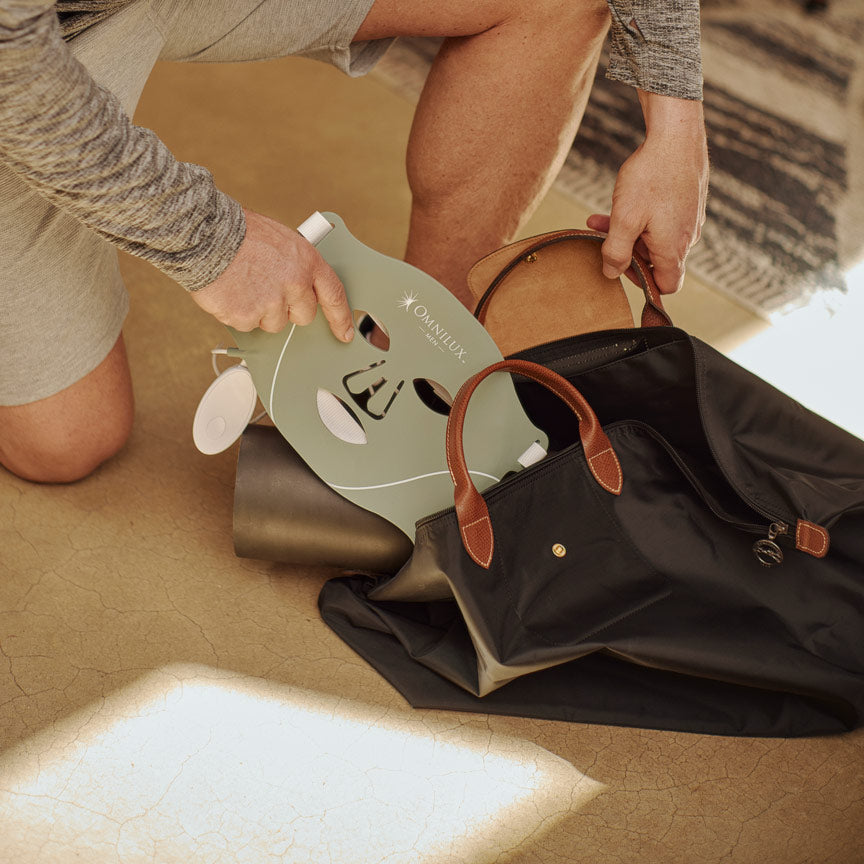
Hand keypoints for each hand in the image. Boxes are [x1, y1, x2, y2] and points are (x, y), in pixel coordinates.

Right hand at [191, 208, 354, 340]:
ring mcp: (271, 303)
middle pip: (303, 316)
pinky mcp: (248, 316)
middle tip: (267, 290)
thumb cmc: (239, 233)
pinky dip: (238, 313)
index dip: (341, 317)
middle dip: (289, 309)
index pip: (334, 295)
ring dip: (261, 312)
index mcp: (307, 262)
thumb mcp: (281, 241)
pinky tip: (231, 292)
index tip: (344, 333)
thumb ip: (295, 267)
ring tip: (245, 285)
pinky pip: (248, 325)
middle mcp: (294, 284)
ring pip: (274, 323)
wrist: (205, 234)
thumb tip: (299, 290)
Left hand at [587, 91, 707, 293]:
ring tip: (600, 220)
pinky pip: (662, 218)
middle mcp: (688, 236)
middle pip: (657, 259)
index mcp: (674, 247)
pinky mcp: (687, 200)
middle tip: (601, 239)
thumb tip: (611, 273)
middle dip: (627, 251)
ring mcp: (690, 217)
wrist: (675, 133)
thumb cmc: (651, 176)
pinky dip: (641, 216)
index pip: (668, 285)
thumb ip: (616, 252)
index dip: (644, 283)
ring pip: (656, 236)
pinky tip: (622, 201)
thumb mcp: (624, 219)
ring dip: (629, 232)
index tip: (622, 268)